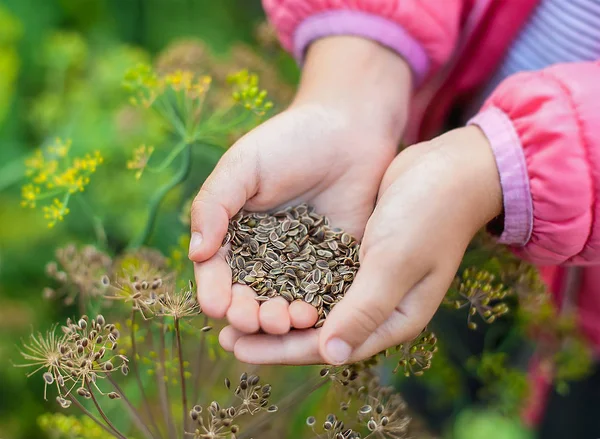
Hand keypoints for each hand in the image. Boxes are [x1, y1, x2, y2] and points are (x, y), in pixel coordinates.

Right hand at [189, 36, 411, 335]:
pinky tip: (317, 317)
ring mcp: (300, 264)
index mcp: (234, 235)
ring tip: (287, 321)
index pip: (218, 273)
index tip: (217, 307)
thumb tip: (196, 252)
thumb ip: (214, 204)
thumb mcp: (243, 166)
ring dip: (281, 320)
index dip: (215, 292)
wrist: (347, 130)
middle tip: (255, 320)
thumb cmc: (288, 142)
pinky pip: (324, 296)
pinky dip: (319, 311)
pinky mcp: (335, 266)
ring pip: (284, 303)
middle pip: (249, 297)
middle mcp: (264, 256)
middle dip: (248, 314)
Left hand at [219, 126, 502, 363]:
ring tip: (233, 307)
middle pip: (316, 331)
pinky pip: (317, 277)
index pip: (328, 346)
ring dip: (275, 308)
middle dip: (270, 334)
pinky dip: (289, 281)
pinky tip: (259, 277)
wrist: (449, 170)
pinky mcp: (358, 257)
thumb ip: (364, 309)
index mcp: (393, 319)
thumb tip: (328, 354)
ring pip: (313, 305)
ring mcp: (368, 281)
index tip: (237, 347)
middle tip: (225, 334)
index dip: (280, 350)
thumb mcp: (394, 262)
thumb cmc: (428, 215)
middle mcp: (378, 306)